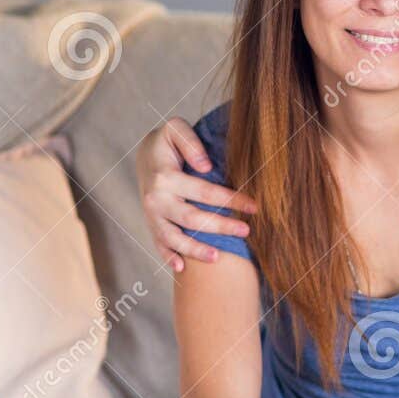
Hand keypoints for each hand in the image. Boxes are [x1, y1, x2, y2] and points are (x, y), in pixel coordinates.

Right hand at [137, 118, 257, 271]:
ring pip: (174, 238)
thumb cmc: (167, 142)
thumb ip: (190, 142)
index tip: (254, 206)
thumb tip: (205, 165)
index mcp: (165, 177)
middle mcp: (156, 199)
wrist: (144, 155)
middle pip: (192, 218)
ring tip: (217, 258)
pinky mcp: (151, 224)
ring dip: (195, 249)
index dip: (231, 199)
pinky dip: (168, 257)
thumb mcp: (175, 129)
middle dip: (220, 226)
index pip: (204, 191)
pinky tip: (182, 269)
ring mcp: (152, 215)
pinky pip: (159, 244)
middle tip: (246, 231)